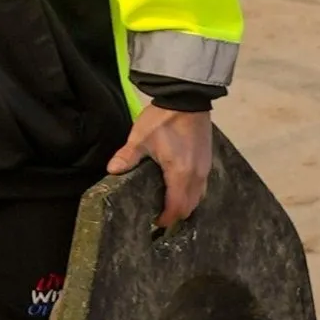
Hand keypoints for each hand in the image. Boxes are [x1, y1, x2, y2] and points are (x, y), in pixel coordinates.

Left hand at [107, 104, 212, 228]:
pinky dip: (192, 192)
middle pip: (190, 206)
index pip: (177, 207)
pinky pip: (202, 185)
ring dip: (185, 204)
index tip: (155, 222)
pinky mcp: (207, 159)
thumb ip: (128, 157)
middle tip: (159, 215)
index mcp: (181, 174)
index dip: (166, 218)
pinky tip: (179, 187)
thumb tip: (112, 171)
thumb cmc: (163, 119)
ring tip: (168, 203)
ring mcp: (205, 167)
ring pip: (199, 196)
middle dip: (176, 215)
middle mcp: (197, 175)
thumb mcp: (140, 138)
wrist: (187, 98)